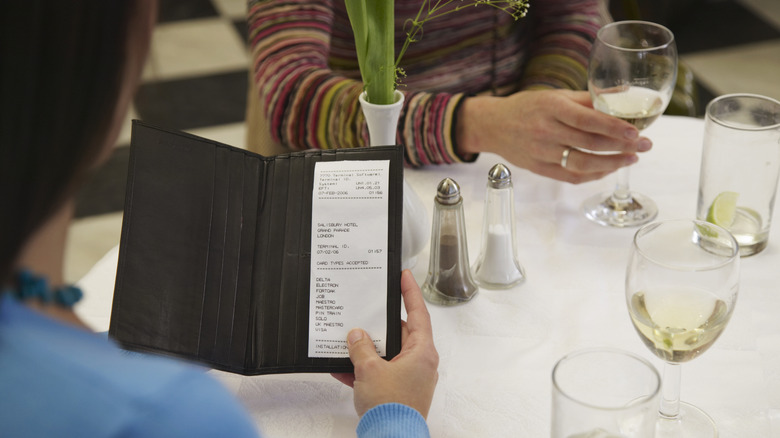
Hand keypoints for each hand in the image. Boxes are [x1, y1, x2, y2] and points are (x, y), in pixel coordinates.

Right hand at [332, 270, 438, 418]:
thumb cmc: (391, 408)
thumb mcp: (370, 370)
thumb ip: (361, 348)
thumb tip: (357, 335)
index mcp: (422, 352)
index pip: (418, 313)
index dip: (410, 292)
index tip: (404, 276)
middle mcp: (420, 363)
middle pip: (401, 334)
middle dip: (379, 325)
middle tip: (367, 311)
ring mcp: (410, 379)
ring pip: (387, 354)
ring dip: (368, 350)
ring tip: (349, 341)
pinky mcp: (398, 393)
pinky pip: (380, 374)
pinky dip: (363, 371)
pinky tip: (342, 369)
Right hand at [456, 89, 652, 183]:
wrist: (493, 126)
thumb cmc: (528, 107)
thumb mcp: (556, 96)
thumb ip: (588, 98)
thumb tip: (623, 93)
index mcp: (552, 108)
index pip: (589, 120)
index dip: (615, 128)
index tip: (637, 131)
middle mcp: (546, 131)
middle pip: (590, 144)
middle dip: (622, 147)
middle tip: (645, 146)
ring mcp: (542, 153)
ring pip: (582, 163)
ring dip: (611, 164)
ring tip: (630, 159)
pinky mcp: (539, 169)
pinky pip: (570, 176)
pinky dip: (592, 174)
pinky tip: (608, 169)